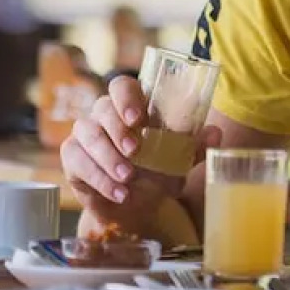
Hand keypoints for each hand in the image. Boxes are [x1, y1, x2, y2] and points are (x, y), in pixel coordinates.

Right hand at [59, 75, 218, 237]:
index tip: (137, 118)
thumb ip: (197, 146)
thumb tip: (216, 134)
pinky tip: (118, 192)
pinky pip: (76, 160)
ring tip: (128, 178)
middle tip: (135, 151)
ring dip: (108, 157)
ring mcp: (86, 134)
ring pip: (86, 133)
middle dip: (118, 130)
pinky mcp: (73, 158)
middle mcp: (105, 114)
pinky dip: (98, 178)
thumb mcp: (180, 160)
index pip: (122, 85)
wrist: (137, 204)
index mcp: (132, 105)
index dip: (126, 97)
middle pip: (102, 107)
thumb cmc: (158, 170)